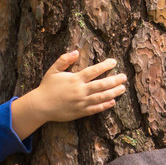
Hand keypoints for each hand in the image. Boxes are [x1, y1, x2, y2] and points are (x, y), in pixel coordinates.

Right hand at [10, 51, 126, 137]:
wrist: (41, 106)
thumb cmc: (47, 87)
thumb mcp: (53, 70)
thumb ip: (64, 60)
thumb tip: (76, 51)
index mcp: (75, 79)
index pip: (94, 71)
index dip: (105, 66)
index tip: (114, 62)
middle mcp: (80, 91)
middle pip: (102, 84)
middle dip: (115, 80)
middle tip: (124, 77)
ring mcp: (81, 102)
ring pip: (102, 97)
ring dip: (114, 92)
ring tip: (122, 88)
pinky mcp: (81, 112)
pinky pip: (96, 109)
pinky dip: (105, 105)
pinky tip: (112, 102)